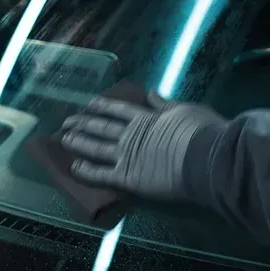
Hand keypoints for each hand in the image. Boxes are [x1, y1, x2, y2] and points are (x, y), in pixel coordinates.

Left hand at [61, 92, 226, 200]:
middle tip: (67, 121)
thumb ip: (165, 104)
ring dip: (79, 143)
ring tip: (64, 139)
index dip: (102, 106)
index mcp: (146, 117)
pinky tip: (74, 167)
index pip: (118, 109)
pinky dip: (87, 171)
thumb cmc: (202, 133)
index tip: (89, 104)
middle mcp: (132, 134)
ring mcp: (127, 155)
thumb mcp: (185, 110)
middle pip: (101, 126)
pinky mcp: (127, 177)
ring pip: (96, 148)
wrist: (205, 158)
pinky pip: (102, 174)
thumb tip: (151, 93)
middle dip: (83, 123)